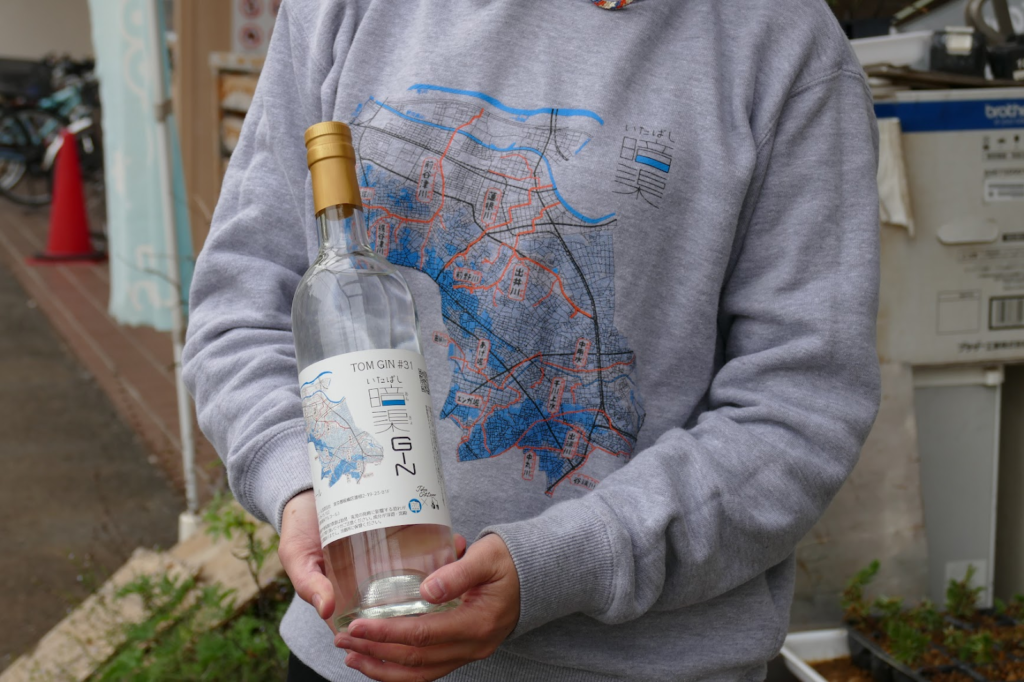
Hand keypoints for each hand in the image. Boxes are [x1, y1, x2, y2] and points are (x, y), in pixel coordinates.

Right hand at [279, 491, 467, 626]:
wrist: (310, 488)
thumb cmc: (300, 528)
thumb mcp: (297, 555)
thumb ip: (309, 581)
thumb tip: (327, 609)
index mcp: (348, 602)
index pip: (377, 627)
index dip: (399, 628)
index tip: (422, 619)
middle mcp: (372, 588)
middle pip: (406, 602)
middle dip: (432, 597)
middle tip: (451, 584)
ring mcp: (388, 564)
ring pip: (420, 577)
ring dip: (443, 572)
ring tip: (458, 556)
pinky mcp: (398, 542)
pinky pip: (424, 549)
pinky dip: (441, 548)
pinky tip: (455, 541)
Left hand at [336, 534, 519, 681]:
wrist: (536, 574)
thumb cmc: (509, 560)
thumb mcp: (487, 556)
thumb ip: (457, 571)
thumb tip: (426, 590)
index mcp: (477, 623)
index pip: (422, 635)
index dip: (386, 632)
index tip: (356, 624)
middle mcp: (473, 646)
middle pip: (415, 660)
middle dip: (374, 651)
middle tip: (342, 638)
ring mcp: (470, 653)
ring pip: (420, 673)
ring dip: (382, 667)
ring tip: (351, 656)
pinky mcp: (464, 651)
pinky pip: (428, 670)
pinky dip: (399, 669)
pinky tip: (378, 661)